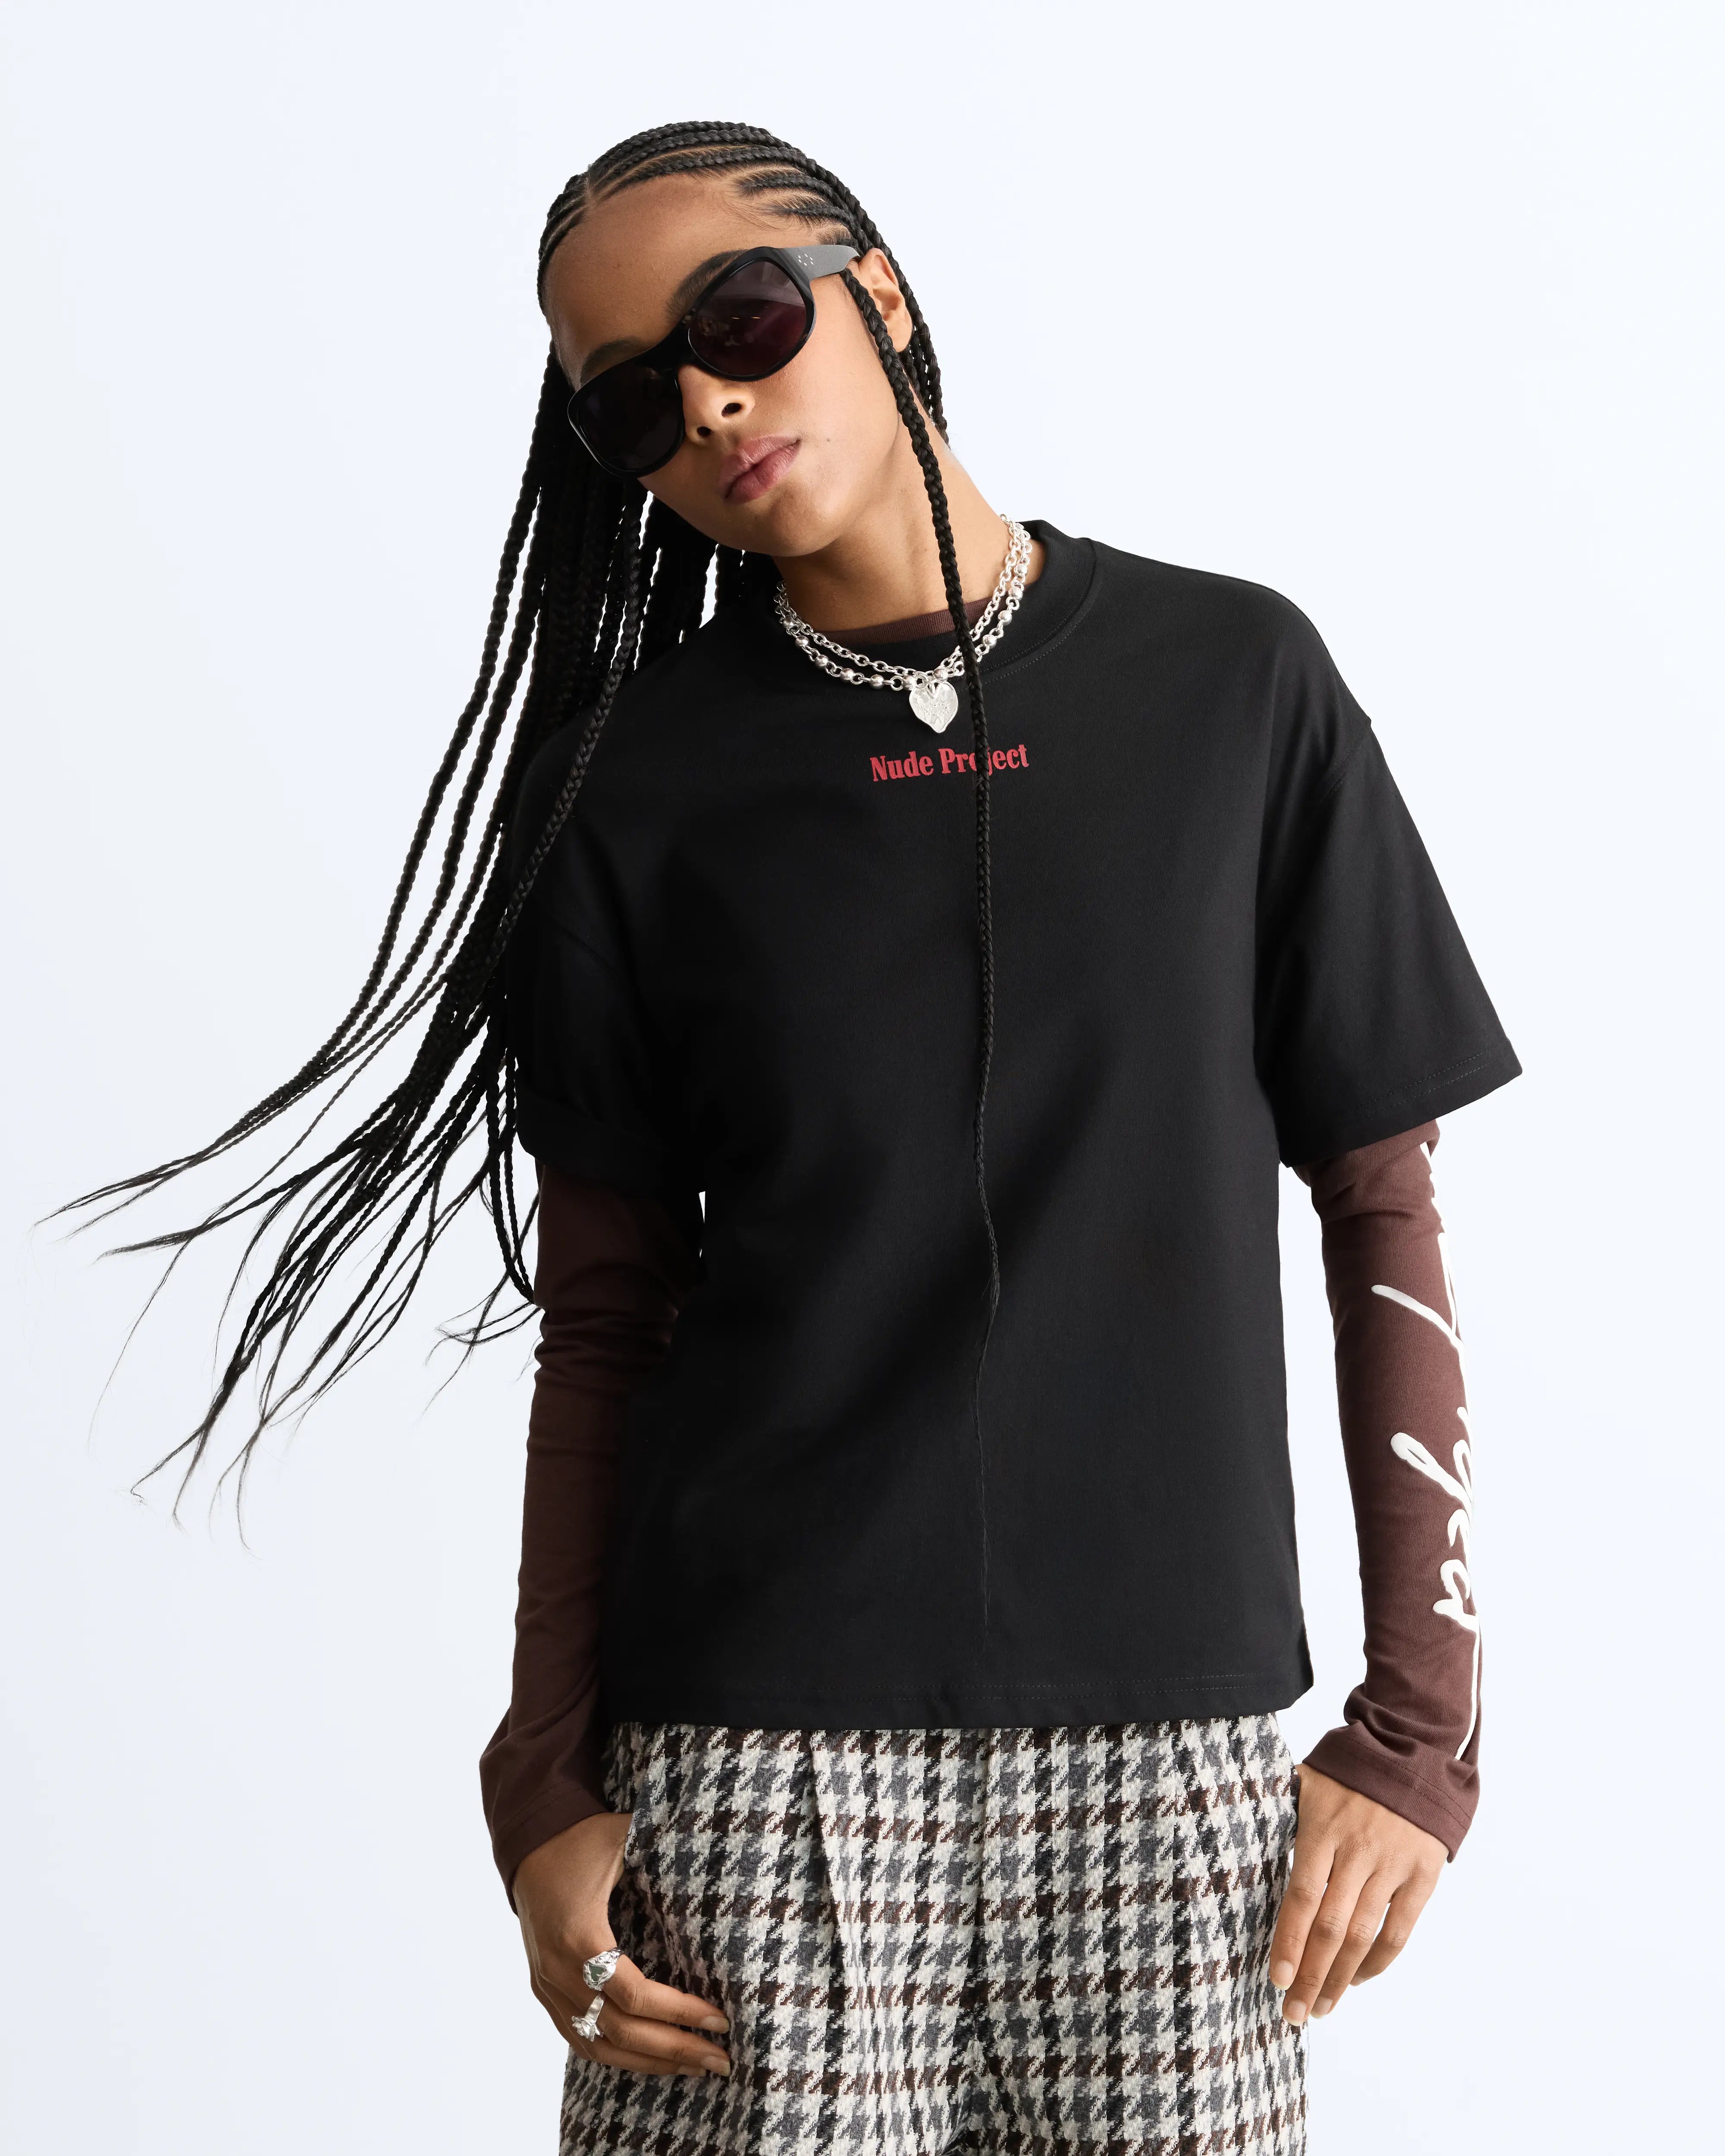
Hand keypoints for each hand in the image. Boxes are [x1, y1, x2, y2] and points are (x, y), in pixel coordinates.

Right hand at [512, 1811, 730, 2075]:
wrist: (530, 1844)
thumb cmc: (583, 1839)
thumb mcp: (624, 1836)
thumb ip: (667, 1845)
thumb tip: (721, 1844)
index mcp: (579, 1937)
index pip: (635, 1996)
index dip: (680, 2013)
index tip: (720, 2020)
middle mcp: (558, 1971)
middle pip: (620, 2031)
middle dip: (674, 2049)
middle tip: (721, 2060)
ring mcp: (547, 1986)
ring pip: (598, 2045)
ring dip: (649, 2062)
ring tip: (695, 2067)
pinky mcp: (545, 1991)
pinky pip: (579, 2038)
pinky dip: (617, 2054)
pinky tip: (651, 2059)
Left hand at [1268, 1763, 1446, 2023]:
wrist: (1412, 1752)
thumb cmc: (1346, 1771)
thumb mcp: (1305, 1780)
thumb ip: (1274, 1808)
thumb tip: (1219, 1818)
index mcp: (1322, 1828)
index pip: (1302, 1897)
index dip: (1288, 1940)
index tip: (1275, 1978)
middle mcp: (1358, 1851)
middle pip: (1332, 1927)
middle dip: (1310, 1975)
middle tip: (1293, 2012)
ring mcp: (1393, 1865)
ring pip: (1364, 1936)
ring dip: (1341, 1978)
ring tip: (1320, 2007)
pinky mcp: (1422, 1876)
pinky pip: (1399, 1931)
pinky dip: (1378, 1963)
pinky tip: (1356, 1980)